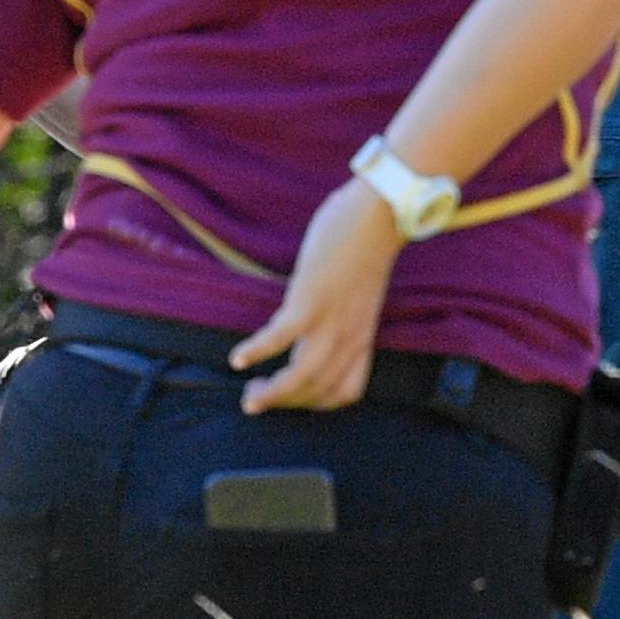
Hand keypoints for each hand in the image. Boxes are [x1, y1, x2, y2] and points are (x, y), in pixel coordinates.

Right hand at [230, 180, 403, 411]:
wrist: (382, 214)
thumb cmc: (365, 248)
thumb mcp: (360, 296)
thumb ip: (342, 316)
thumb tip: (314, 323)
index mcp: (362, 337)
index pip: (344, 392)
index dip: (314, 404)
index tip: (290, 396)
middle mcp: (350, 335)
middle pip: (317, 390)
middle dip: (283, 403)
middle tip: (256, 399)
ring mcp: (331, 319)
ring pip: (301, 377)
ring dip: (272, 394)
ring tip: (250, 396)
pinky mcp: (312, 297)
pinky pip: (281, 337)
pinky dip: (257, 352)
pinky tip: (238, 359)